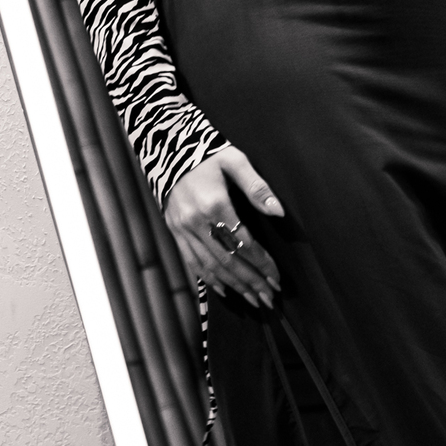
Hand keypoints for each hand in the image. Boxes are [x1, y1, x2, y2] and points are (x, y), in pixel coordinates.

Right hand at [164, 144, 284, 308]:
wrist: (167, 146)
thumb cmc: (207, 152)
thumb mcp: (235, 161)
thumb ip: (257, 187)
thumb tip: (278, 212)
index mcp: (214, 205)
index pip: (244, 244)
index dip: (263, 264)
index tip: (278, 279)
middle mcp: (196, 222)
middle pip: (229, 261)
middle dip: (251, 282)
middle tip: (270, 299)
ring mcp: (182, 229)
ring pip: (210, 266)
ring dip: (234, 286)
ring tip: (253, 300)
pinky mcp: (174, 231)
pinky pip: (192, 262)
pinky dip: (209, 279)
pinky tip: (225, 290)